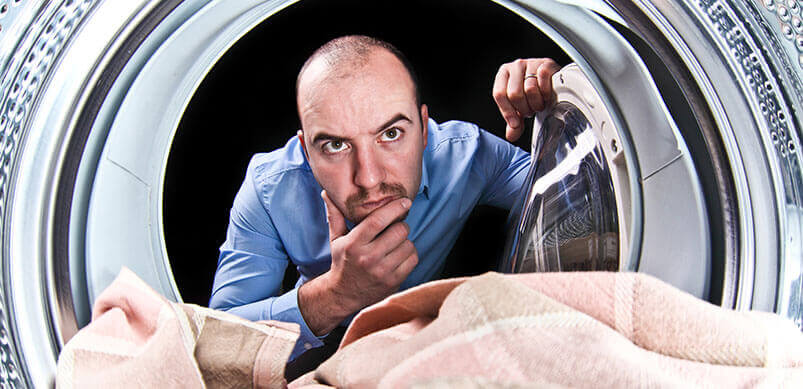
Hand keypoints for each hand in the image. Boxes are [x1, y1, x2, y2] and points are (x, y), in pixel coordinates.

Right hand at [298, 190, 418, 334]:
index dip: (394, 208)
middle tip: (394, 228)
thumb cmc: (342, 262)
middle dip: (400, 225)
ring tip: (394, 244)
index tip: (404, 201)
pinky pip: (413, 259)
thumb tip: (326, 192)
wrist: (343, 295)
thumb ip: (335, 215)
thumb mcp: (336, 239)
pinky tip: (398, 255)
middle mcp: (368, 258)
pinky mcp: (393, 281)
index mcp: (354, 244)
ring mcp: (382, 272)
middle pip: (399, 231)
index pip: (378, 220)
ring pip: (408, 244)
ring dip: (405, 241)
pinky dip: (409, 254)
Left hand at [493, 58, 560, 141]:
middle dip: (524, 108)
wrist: (550, 79)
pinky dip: (546, 94)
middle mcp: (515, 66)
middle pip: (514, 94)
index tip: (515, 123)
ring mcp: (530, 63)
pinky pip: (543, 82)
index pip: (499, 94)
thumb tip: (511, 136)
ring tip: (538, 104)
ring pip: (530, 89)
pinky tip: (546, 96)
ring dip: (536, 103)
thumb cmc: (532, 91)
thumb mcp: (519, 107)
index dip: (508, 112)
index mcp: (503, 75)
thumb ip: (514, 121)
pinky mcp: (545, 63)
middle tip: (530, 110)